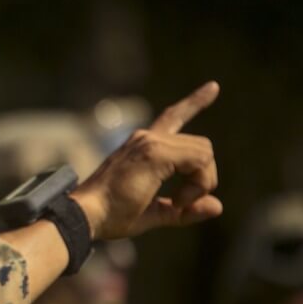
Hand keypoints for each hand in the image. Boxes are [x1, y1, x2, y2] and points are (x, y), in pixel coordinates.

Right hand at [71, 82, 221, 240]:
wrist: (85, 216)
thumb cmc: (109, 216)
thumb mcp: (152, 214)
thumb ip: (183, 210)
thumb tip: (218, 206)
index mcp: (142, 147)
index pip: (173, 117)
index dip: (194, 103)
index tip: (214, 87)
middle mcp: (146, 138)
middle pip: (201, 146)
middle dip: (203, 178)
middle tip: (183, 203)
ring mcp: (150, 142)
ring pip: (205, 152)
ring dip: (201, 183)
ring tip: (179, 203)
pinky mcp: (155, 153)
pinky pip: (200, 160)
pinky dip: (199, 184)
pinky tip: (179, 201)